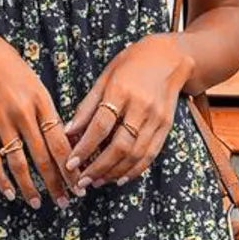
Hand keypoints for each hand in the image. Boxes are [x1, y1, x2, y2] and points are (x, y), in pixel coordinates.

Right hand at [0, 22, 83, 208]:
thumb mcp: (36, 84)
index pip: (61, 143)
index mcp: (42, 101)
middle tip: (66, 202)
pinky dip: (2, 178)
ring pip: (19, 162)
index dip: (71, 167)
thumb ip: (47, 112)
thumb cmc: (10, 66)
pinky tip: (10, 193)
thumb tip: (63, 142)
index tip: (80, 184)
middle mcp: (23, 113)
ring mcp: (1, 121)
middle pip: (44, 157)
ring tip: (38, 203)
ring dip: (30, 187)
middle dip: (57, 183)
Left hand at [63, 35, 194, 188]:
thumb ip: (87, 105)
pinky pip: (150, 154)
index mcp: (122, 90)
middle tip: (81, 181)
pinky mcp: (166, 127)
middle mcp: (142, 106)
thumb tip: (68, 132)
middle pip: (120, 145)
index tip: (70, 164)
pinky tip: (119, 179)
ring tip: (96, 182)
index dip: (85, 148)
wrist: (171, 57)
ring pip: (135, 154)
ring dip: (114, 172)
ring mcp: (157, 118)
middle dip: (98, 168)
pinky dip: (134, 170)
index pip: (101, 126)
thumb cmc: (132, 63)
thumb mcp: (105, 77)